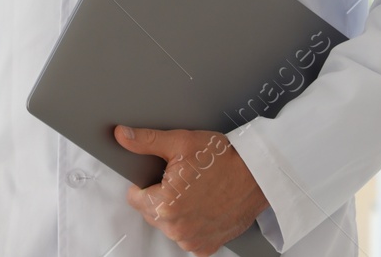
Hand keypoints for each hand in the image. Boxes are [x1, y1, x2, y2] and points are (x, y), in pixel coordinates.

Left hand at [114, 125, 269, 256]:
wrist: (258, 176)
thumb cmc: (223, 159)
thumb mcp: (181, 142)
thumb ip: (146, 140)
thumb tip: (122, 135)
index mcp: (165, 206)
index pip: (134, 198)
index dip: (145, 183)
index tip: (160, 175)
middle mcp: (178, 229)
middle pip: (151, 212)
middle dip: (160, 196)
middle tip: (182, 180)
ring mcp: (193, 240)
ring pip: (168, 225)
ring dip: (176, 212)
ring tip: (195, 191)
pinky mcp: (207, 246)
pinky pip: (187, 237)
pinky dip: (192, 224)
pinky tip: (203, 206)